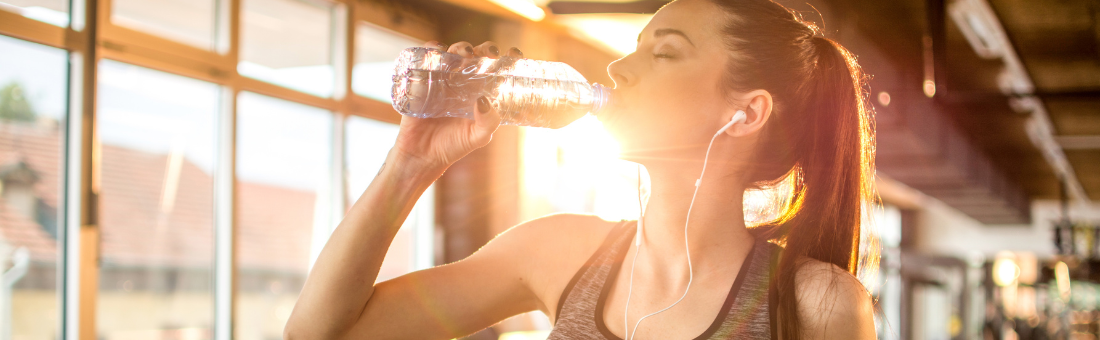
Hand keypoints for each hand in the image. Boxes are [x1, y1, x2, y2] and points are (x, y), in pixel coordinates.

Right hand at [390, 41, 523, 172]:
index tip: (515, 54)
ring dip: (461, 47)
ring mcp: (444, 80)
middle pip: (478, 56)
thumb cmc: (452, 146)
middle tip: (490, 53)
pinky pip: (427, 58)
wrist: (422, 155)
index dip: (508, 58)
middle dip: (486, 49)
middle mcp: (464, 83)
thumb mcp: (477, 138)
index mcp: (482, 93)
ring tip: (465, 53)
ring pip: (454, 53)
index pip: (498, 70)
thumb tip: (484, 100)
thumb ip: (487, 123)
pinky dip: (432, 48)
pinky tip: (438, 49)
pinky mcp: (423, 80)